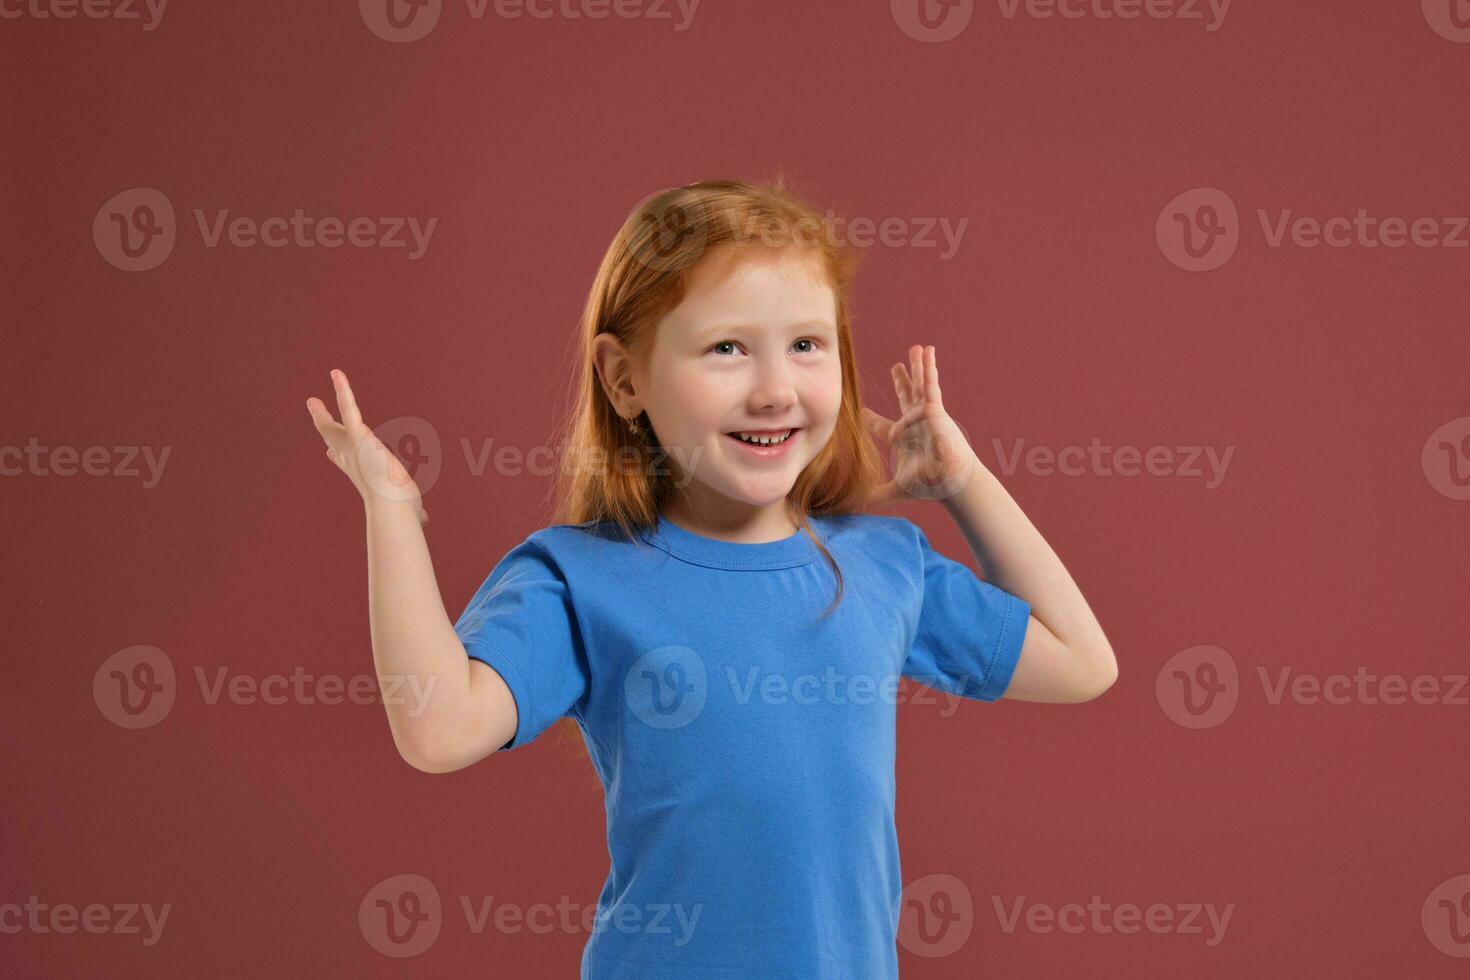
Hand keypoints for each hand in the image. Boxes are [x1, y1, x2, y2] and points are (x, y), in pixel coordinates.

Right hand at [306, 369, 427, 525]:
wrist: (391, 507)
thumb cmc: (401, 511)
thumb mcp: (409, 508)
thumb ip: (416, 513)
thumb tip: (425, 521)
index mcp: (362, 475)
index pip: (345, 463)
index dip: (337, 457)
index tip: (329, 453)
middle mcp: (352, 460)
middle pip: (333, 440)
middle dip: (324, 426)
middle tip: (314, 410)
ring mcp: (352, 446)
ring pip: (332, 425)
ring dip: (323, 411)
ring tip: (313, 399)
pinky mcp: (358, 434)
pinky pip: (348, 407)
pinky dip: (343, 390)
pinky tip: (337, 374)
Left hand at [862, 344, 976, 505]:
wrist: (950, 481)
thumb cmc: (929, 486)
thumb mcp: (896, 489)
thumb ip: (876, 496)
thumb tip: (855, 507)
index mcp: (904, 440)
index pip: (885, 427)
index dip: (872, 420)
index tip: (862, 412)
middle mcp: (915, 425)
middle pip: (906, 399)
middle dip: (902, 383)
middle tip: (896, 367)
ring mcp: (927, 416)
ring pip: (919, 387)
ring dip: (917, 368)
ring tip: (916, 348)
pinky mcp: (936, 410)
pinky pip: (930, 385)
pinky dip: (928, 369)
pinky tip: (928, 351)